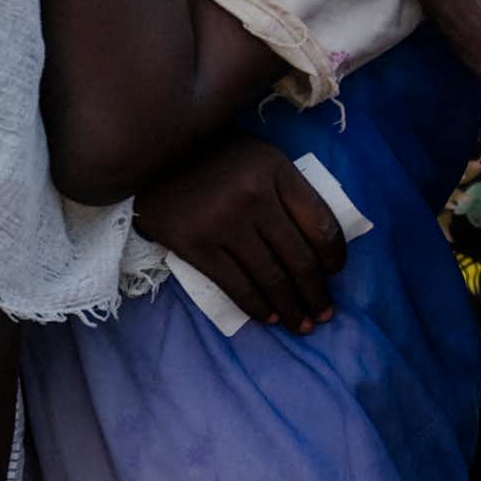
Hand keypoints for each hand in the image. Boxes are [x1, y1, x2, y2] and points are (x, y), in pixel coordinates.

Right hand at [132, 132, 346, 331]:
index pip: (321, 225)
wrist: (147, 156)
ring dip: (290, 308)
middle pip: (298, 258)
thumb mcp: (257, 157)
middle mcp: (252, 195)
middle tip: (324, 315)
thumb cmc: (213, 159)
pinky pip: (235, 285)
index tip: (333, 273)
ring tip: (299, 324)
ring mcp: (222, 221)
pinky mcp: (194, 243)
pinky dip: (256, 306)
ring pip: (270, 277)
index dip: (334, 257)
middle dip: (316, 293)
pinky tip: (267, 317)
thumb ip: (288, 189)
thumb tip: (321, 247)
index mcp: (275, 170)